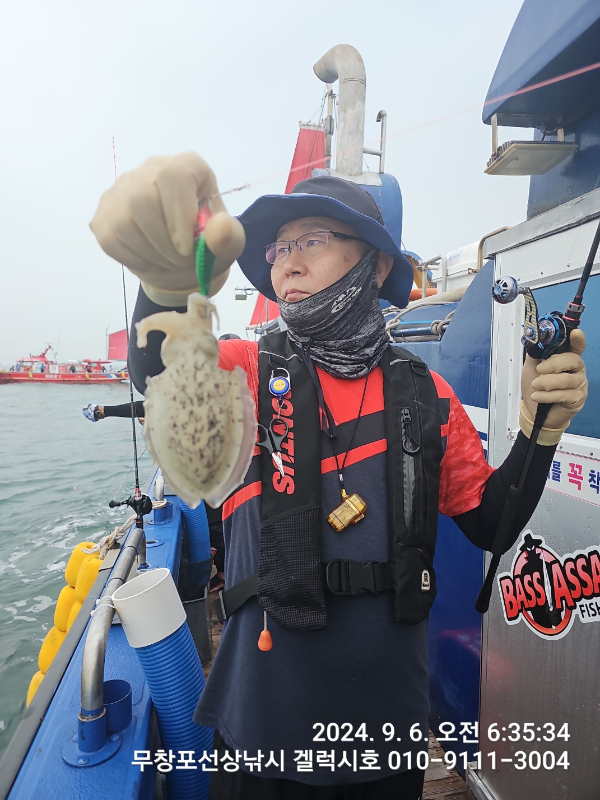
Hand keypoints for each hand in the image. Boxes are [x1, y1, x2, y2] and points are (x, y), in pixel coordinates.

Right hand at [90, 152, 245, 303]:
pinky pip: (111, 238)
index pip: (173, 176)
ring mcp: (122, 189)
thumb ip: (229, 236)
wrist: (180, 258)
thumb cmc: (205, 243)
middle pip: (142, 199)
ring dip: (150, 253)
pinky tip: (151, 259)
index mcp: (186, 166)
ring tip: (170, 262)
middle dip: (163, 242)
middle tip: (181, 262)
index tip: (187, 249)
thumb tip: (220, 229)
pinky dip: (134, 258)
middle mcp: (150, 169)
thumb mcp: (227, 243)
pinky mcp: (104, 214)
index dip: (179, 216)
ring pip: (123, 221)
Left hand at [520, 328, 587, 441]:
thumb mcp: (531, 369)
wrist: (533, 412)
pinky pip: (563, 395)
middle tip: (539, 370)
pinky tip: (537, 396)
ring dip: (547, 382)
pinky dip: (546, 396)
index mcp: (567, 360)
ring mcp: (579, 385)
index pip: (576, 347)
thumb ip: (535, 355)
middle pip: (573, 360)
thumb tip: (534, 341)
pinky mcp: (576, 399)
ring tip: (535, 386)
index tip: (575, 333)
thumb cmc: (535, 389)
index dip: (578, 340)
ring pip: (567, 379)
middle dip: (554, 364)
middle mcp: (577, 371)